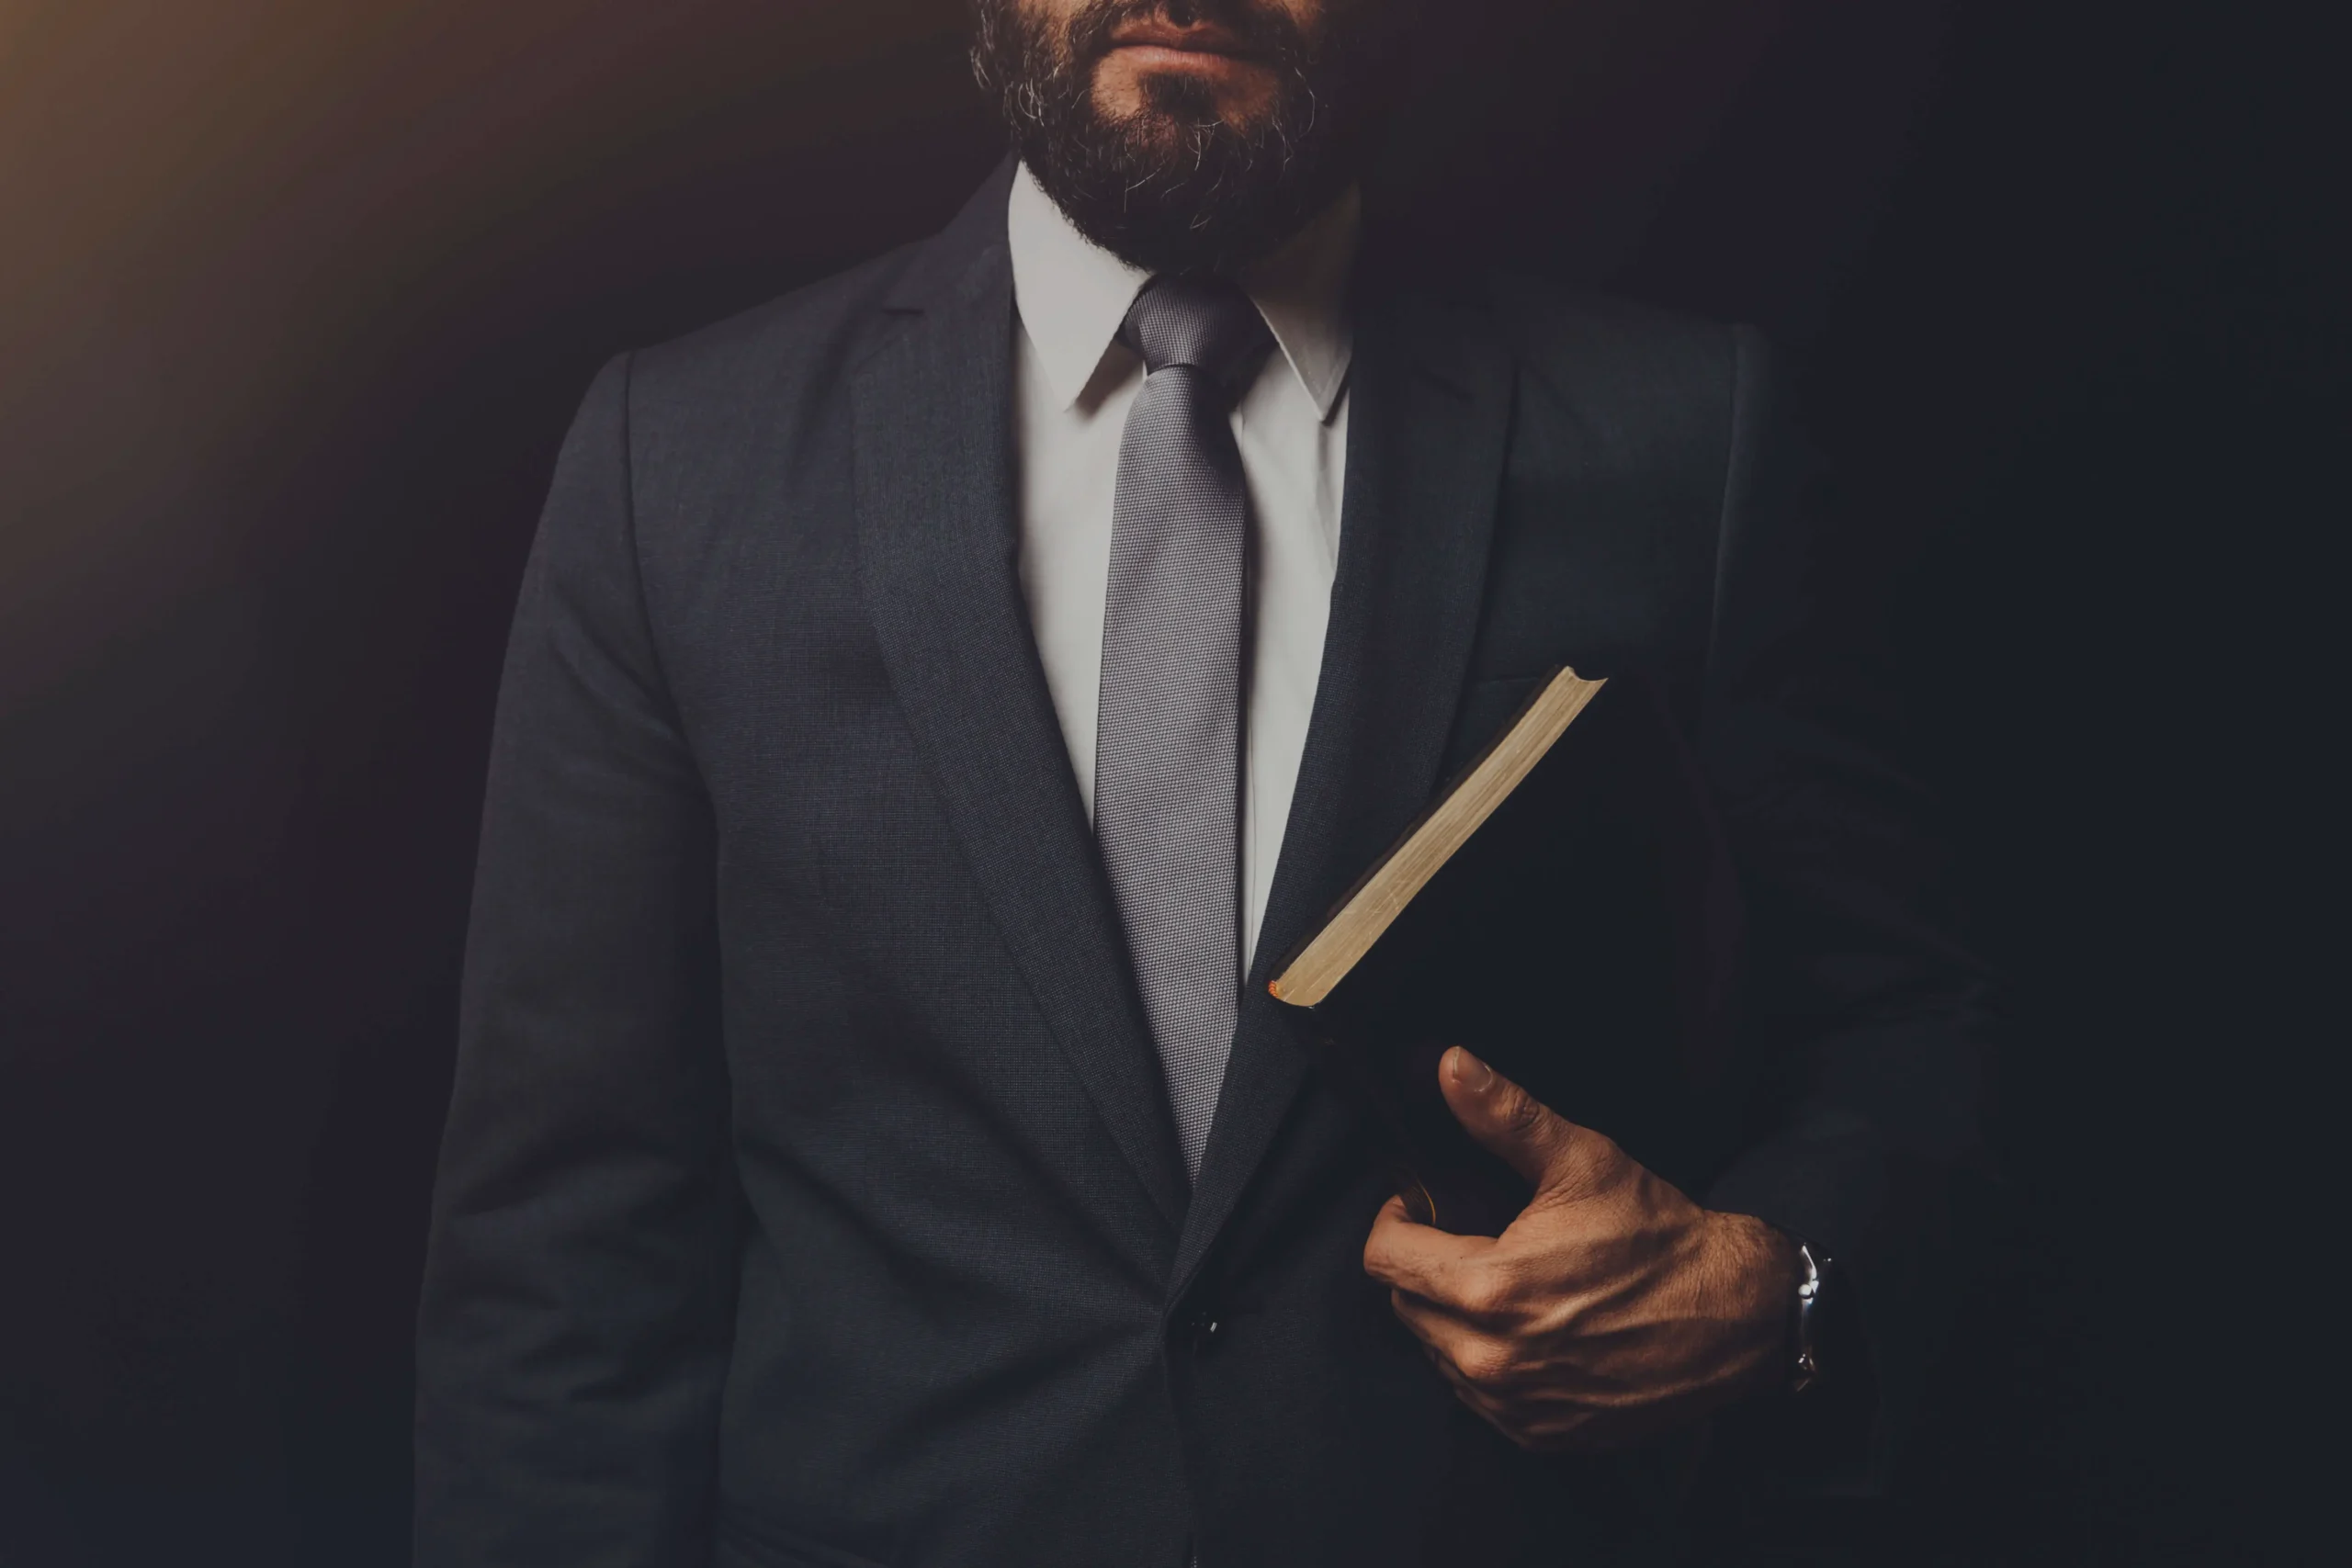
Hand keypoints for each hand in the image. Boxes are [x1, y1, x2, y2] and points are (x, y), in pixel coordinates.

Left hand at [1361, 1047, 1797, 1452]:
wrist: (1733, 1316)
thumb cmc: (1657, 1235)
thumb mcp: (1582, 1161)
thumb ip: (1505, 1115)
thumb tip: (1450, 1065)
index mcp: (1490, 1288)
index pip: (1385, 1259)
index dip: (1396, 1221)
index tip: (1421, 1205)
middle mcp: (1491, 1358)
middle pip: (1405, 1306)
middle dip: (1425, 1267)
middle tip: (1468, 1238)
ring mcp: (1514, 1405)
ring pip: (1437, 1352)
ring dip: (1451, 1317)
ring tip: (1503, 1282)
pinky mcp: (1540, 1434)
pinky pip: (1476, 1396)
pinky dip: (1486, 1360)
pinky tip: (1525, 1328)